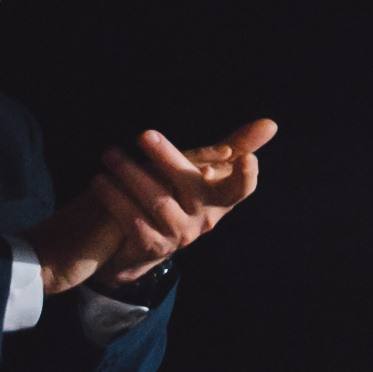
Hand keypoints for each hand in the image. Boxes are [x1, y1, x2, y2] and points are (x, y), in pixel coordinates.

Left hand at [77, 116, 276, 281]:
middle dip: (169, 158)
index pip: (240, 189)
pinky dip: (116, 200)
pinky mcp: (152, 248)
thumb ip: (233, 147)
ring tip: (111, 155)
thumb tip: (272, 123)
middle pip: (190, 185)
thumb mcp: (202, 173)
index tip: (246, 161)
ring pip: (157, 201)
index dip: (244, 177)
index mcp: (219, 198)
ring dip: (131, 175)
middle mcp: (204, 219)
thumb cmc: (177, 199)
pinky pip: (134, 222)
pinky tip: (101, 182)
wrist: (138, 248)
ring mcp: (178, 235)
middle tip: (143, 134)